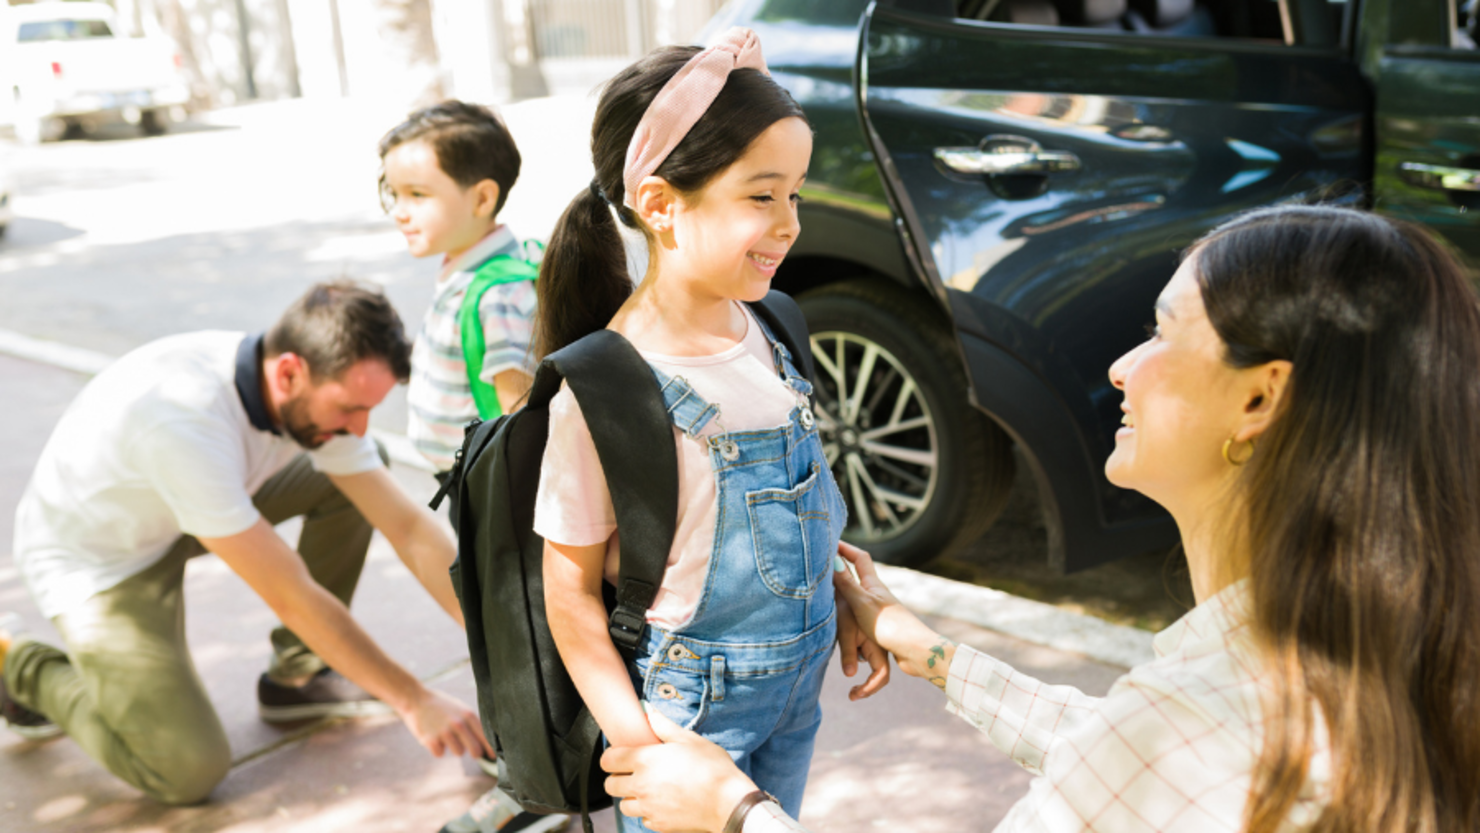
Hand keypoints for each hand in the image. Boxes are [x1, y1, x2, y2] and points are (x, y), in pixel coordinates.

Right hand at [400, 687, 493, 758]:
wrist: (416, 699)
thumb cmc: (442, 706)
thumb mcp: (461, 709)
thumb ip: (473, 724)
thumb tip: (487, 743)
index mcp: (468, 715)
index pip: (485, 737)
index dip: (490, 749)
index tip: (493, 757)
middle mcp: (458, 724)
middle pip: (475, 751)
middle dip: (476, 753)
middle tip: (473, 752)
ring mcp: (444, 732)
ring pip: (459, 753)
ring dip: (454, 748)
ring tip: (446, 736)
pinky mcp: (430, 740)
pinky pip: (440, 754)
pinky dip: (437, 749)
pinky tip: (434, 738)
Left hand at [602, 707, 757, 832]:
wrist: (728, 803)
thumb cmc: (712, 769)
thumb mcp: (690, 740)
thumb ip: (664, 726)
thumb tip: (648, 712)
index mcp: (645, 760)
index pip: (608, 760)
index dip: (611, 757)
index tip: (619, 757)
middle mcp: (641, 785)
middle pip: (610, 785)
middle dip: (617, 777)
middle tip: (632, 773)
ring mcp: (649, 807)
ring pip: (623, 805)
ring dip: (631, 797)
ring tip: (647, 790)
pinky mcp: (659, 824)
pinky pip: (643, 818)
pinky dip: (648, 812)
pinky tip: (662, 803)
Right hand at [833, 542, 956, 686]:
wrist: (914, 651)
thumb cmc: (889, 626)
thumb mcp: (863, 603)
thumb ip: (847, 584)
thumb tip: (833, 559)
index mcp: (873, 585)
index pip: (860, 558)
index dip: (846, 548)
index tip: (831, 541)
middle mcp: (875, 594)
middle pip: (857, 575)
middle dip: (842, 567)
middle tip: (825, 563)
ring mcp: (877, 610)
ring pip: (855, 596)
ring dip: (842, 591)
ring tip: (827, 590)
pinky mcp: (877, 626)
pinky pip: (856, 613)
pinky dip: (845, 612)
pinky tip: (840, 618)